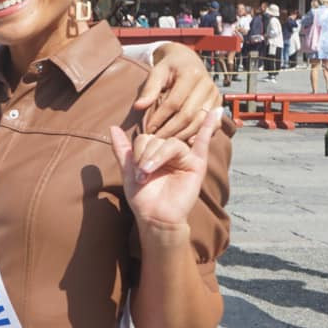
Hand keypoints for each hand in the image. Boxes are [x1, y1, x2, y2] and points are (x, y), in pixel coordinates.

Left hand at [109, 118, 214, 235]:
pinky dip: (209, 126)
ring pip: (169, 144)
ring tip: (148, 174)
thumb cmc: (143, 197)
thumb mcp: (128, 171)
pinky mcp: (197, 164)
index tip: (135, 171)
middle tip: (142, 175)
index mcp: (155, 151)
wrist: (155, 217)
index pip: (145, 138)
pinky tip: (214, 111)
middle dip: (145, 156)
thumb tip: (113, 127)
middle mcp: (170, 151)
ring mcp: (185, 156)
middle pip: (157, 139)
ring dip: (156, 157)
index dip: (137, 152)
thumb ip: (122, 150)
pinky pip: (204, 142)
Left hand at [135, 42, 221, 139]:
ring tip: (166, 143)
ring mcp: (215, 95)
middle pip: (188, 115)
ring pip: (200, 122)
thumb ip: (149, 89)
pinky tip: (185, 142)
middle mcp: (207, 84)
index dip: (160, 118)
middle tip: (156, 141)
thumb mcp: (157, 73)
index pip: (174, 102)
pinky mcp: (218, 104)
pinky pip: (212, 125)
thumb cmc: (169, 67)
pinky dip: (198, 134)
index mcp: (191, 74)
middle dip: (170, 130)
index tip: (147, 130)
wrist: (187, 60)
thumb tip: (138, 106)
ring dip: (183, 135)